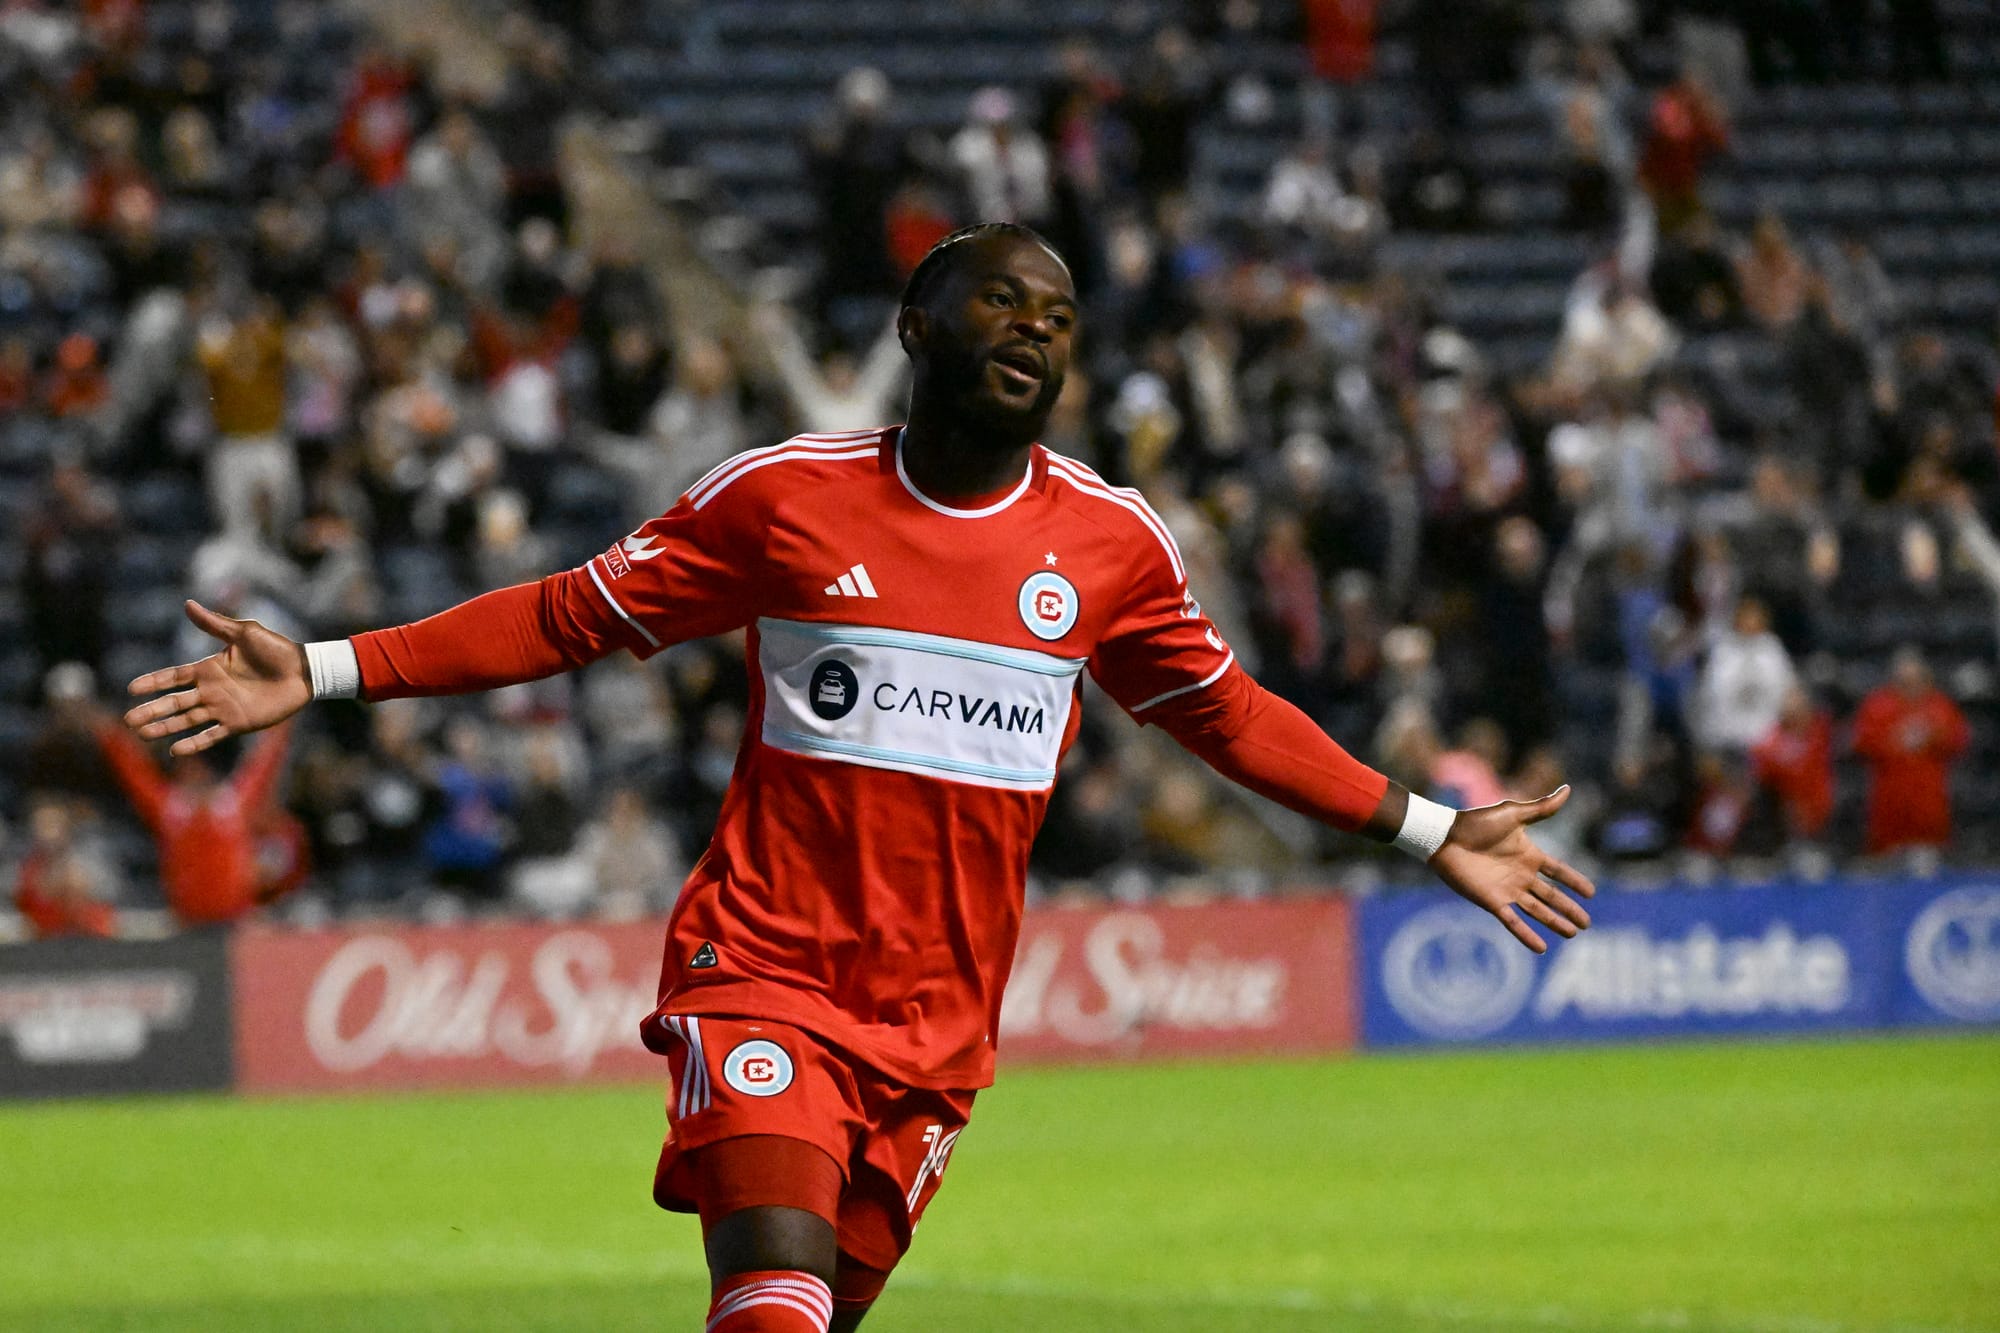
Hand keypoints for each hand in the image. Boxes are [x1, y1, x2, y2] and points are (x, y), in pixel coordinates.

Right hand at [122, 601, 312, 756]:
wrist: (305, 671)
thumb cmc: (277, 649)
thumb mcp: (244, 633)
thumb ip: (215, 623)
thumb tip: (187, 604)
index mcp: (209, 668)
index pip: (173, 676)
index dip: (153, 682)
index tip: (131, 688)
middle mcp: (212, 690)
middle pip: (175, 702)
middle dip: (152, 710)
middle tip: (129, 720)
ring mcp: (223, 708)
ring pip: (187, 720)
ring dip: (165, 727)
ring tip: (144, 734)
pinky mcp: (238, 723)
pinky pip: (212, 735)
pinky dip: (195, 743)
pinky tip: (176, 750)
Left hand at [1428, 786, 1595, 953]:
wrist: (1445, 837)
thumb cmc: (1476, 823)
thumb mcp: (1513, 814)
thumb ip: (1541, 808)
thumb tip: (1568, 789)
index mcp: (1528, 855)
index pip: (1558, 871)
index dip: (1574, 881)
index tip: (1591, 893)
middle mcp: (1520, 875)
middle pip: (1551, 896)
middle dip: (1569, 909)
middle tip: (1587, 924)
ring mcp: (1507, 890)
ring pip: (1537, 911)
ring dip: (1555, 922)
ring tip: (1572, 933)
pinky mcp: (1492, 901)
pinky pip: (1513, 922)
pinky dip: (1526, 935)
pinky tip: (1541, 948)